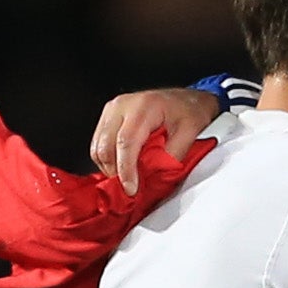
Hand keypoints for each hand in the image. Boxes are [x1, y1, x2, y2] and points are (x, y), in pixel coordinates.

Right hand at [89, 88, 221, 195]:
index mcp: (143, 107)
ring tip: (126, 179)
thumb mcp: (189, 133)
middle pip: (106, 146)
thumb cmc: (188, 111)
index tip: (131, 188)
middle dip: (115, 172)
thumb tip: (154, 175)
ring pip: (98, 146)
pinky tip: (121, 167)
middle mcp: (122, 105)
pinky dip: (107, 159)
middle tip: (130, 189)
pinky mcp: (108, 116)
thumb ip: (172, 155)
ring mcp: (112, 109)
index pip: (126, 142)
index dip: (126, 169)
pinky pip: (99, 142)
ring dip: (109, 167)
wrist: (186, 99)